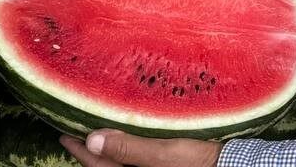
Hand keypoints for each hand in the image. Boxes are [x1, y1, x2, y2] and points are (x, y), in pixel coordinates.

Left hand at [59, 130, 220, 166]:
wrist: (230, 166)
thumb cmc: (200, 162)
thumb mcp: (164, 154)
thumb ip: (129, 148)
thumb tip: (93, 139)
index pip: (98, 165)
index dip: (79, 150)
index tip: (64, 134)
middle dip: (90, 151)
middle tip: (75, 132)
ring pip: (119, 164)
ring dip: (107, 150)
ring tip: (96, 132)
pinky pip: (134, 161)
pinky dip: (124, 150)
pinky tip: (126, 137)